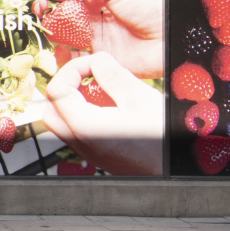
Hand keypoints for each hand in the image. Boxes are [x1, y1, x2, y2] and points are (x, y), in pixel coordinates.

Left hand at [39, 50, 165, 177]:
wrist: (176, 171)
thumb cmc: (163, 140)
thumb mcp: (140, 98)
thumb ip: (113, 75)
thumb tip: (97, 59)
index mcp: (85, 127)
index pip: (56, 91)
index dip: (71, 70)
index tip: (92, 64)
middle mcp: (82, 144)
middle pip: (52, 110)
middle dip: (66, 86)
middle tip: (88, 75)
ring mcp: (90, 153)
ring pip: (64, 123)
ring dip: (75, 101)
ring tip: (101, 90)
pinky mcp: (101, 157)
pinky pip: (80, 134)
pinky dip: (85, 115)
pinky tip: (110, 107)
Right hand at [44, 0, 166, 78]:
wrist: (174, 35)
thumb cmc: (153, 4)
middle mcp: (94, 15)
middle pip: (61, 13)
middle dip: (49, 14)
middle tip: (44, 17)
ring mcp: (97, 37)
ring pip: (65, 36)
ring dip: (55, 35)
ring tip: (53, 34)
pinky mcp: (102, 59)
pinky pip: (78, 59)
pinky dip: (66, 58)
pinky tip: (63, 52)